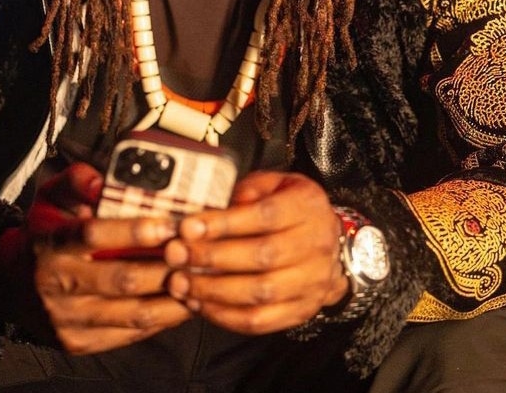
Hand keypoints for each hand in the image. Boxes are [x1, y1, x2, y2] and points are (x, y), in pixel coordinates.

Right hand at [0, 163, 192, 353]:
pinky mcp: (79, 342)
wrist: (9, 285)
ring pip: (131, 312)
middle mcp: (56, 284)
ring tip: (198, 276)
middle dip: (163, 265)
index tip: (168, 223)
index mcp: (50, 243)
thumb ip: (78, 180)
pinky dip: (161, 319)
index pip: (92, 235)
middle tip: (195, 250)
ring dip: (171, 296)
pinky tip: (183, 302)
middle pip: (120, 278)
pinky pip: (129, 334)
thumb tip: (105, 179)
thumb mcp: (51, 196)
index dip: (133, 231)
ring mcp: (67, 319)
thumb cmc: (43, 232)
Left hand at [164, 171, 347, 334]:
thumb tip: (220, 203)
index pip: (265, 216)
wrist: (329, 244)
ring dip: (213, 290)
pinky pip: (260, 321)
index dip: (225, 223)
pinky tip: (200, 304)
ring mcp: (310, 283)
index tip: (189, 227)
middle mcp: (314, 247)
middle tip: (176, 254)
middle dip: (211, 257)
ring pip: (259, 293)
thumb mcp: (276, 183)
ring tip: (180, 283)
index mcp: (307, 208)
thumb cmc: (292, 208)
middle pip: (261, 256)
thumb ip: (249, 189)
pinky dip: (225, 316)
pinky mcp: (300, 311)